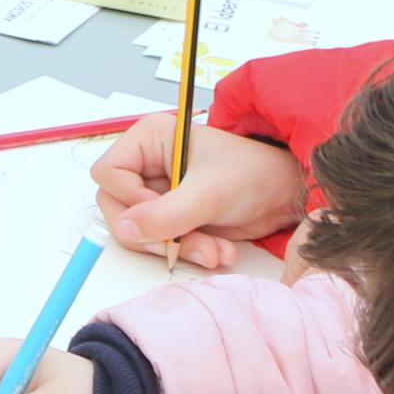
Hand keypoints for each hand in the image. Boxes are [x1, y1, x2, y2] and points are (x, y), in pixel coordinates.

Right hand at [91, 112, 308, 272]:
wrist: (285, 196)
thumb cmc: (254, 173)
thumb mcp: (210, 192)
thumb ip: (166, 213)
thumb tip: (127, 229)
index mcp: (149, 140)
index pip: (108, 174)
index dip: (129, 198)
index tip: (160, 210)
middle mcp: (148, 166)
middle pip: (119, 209)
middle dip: (155, 233)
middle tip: (184, 242)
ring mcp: (160, 194)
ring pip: (141, 232)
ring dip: (177, 248)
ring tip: (213, 250)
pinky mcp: (173, 218)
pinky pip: (162, 243)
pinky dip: (189, 253)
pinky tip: (218, 250)